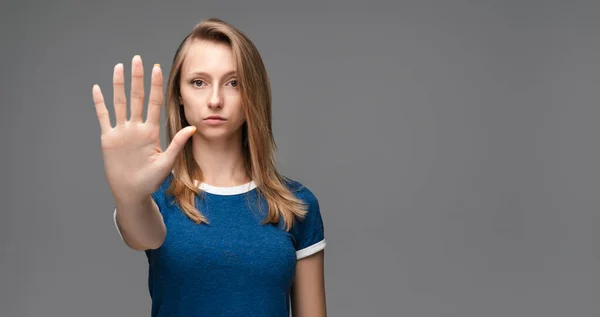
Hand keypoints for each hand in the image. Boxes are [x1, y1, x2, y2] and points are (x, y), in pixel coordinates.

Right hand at [92, 55, 195, 202]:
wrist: (132, 192)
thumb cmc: (151, 180)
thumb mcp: (167, 162)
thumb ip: (177, 144)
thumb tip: (192, 128)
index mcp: (151, 131)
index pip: (154, 103)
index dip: (155, 86)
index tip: (157, 68)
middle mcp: (136, 127)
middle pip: (137, 98)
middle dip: (137, 78)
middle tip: (138, 59)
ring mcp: (122, 132)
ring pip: (120, 103)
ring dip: (119, 85)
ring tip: (119, 67)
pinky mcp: (109, 139)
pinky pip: (104, 117)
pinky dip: (100, 103)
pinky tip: (97, 88)